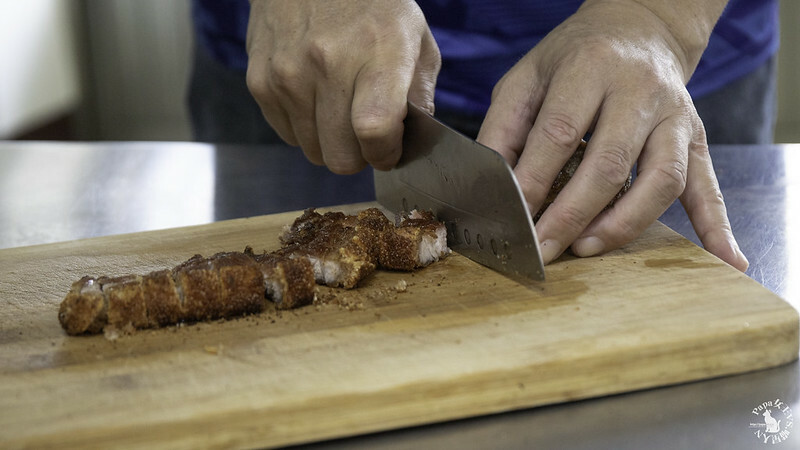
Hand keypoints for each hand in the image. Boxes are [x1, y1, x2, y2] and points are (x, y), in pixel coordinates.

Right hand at [246, 0, 440, 173]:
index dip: (384, 154)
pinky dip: (304, 127)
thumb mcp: (416, 39)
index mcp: (377, 52)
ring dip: (330, 140)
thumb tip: (409, 144)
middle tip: (365, 132)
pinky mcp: (260, 82)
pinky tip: (315, 96)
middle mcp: (327, 64)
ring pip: (313, 152)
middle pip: (341, 157)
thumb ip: (420, 96)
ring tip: (339, 106)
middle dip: (358, 154)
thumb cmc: (371, 6)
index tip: (388, 151)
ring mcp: (287, 75)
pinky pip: (287, 136)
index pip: (374, 131)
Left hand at [477, 0, 747, 270]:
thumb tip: (490, 183)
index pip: (560, 132)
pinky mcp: (697, 138)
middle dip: (571, 215)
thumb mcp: (527, 77)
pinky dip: (718, 227)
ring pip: (661, 179)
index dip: (534, 180)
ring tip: (587, 249)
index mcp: (591, 68)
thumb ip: (503, 126)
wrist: (638, 28)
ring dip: (623, 223)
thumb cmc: (573, 58)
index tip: (514, 217)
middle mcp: (640, 90)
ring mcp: (676, 116)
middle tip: (543, 249)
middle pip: (609, 164)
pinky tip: (726, 261)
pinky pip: (710, 186)